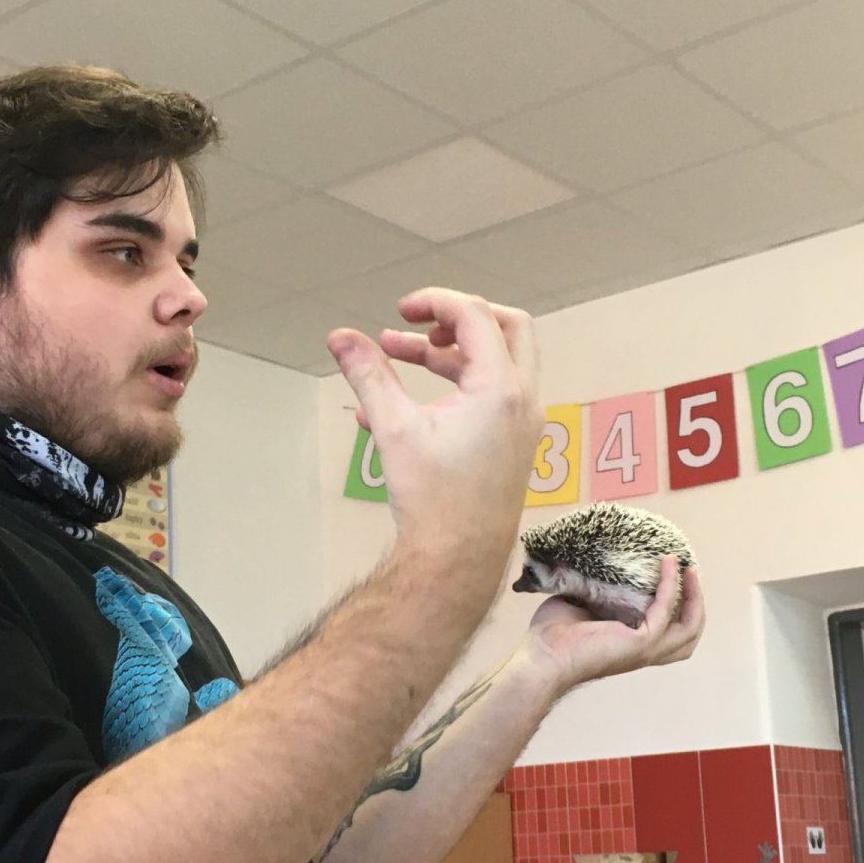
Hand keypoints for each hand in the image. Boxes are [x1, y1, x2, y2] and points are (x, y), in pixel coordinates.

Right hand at [328, 289, 542, 561]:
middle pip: (507, 328)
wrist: (457, 560)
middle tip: (421, 324)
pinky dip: (455, 386)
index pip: (475, 316)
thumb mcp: (394, 428)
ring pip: (496, 364)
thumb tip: (339, 337)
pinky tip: (399, 405)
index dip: (435, 301)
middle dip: (460, 318)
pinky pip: (489, 397)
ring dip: (449, 353)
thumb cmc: (432, 499)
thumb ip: (369, 375)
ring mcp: (524, 424)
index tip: (399, 311)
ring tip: (395, 353)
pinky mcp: (514, 444)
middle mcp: (523, 400)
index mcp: (501, 388)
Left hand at [516, 557, 704, 701]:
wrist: (542, 656)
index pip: (669, 633)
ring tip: (688, 568)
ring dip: (694, 596)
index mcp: (631, 645)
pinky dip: (670, 585)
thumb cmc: (553, 635)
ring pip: (688, 628)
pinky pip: (665, 608)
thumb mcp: (583, 605)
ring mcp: (645, 649)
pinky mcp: (641, 641)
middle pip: (688, 635)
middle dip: (696, 603)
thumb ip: (600, 592)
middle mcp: (644, 651)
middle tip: (691, 573)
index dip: (680, 608)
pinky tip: (667, 564)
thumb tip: (603, 566)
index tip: (677, 577)